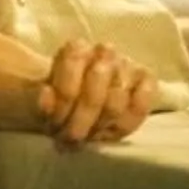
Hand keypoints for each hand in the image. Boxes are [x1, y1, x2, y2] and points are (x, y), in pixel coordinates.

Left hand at [37, 40, 153, 145]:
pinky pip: (142, 104)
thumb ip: (41, 100)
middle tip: (71, 139)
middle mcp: (104, 51)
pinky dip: (126, 122)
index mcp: (76, 49)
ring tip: (88, 137)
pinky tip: (110, 131)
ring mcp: (128, 64)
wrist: (80, 105)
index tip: (53, 125)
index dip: (62, 103)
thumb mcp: (44, 104)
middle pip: (93, 96)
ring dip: (98, 128)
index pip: (72, 70)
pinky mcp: (147, 79)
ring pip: (115, 104)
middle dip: (79, 124)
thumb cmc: (61, 105)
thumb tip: (45, 94)